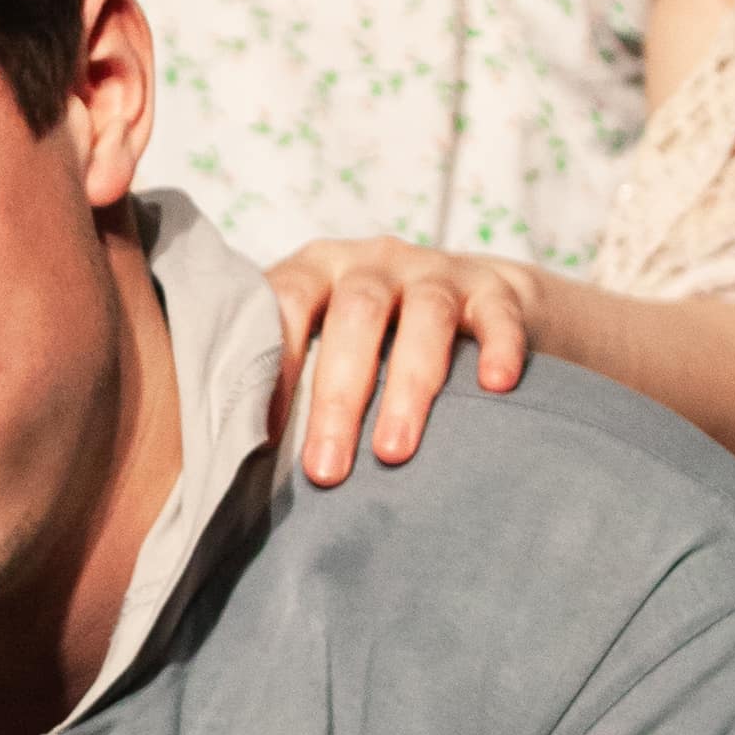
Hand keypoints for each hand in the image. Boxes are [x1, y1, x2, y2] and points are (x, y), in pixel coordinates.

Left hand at [266, 238, 542, 487]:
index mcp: (317, 271)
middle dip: (337, 400)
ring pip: (424, 318)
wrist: (473, 297)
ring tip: (394, 453)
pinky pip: (497, 315)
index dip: (272, 365)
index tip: (261, 439)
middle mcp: (373, 262)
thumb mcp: (324, 341)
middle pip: (354, 318)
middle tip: (326, 471)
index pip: (284, 303)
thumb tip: (237, 465)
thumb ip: (287, 379)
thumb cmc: (372, 342)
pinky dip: (497, 348)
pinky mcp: (493, 288)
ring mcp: (435, 271)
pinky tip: (495, 388)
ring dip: (407, 388)